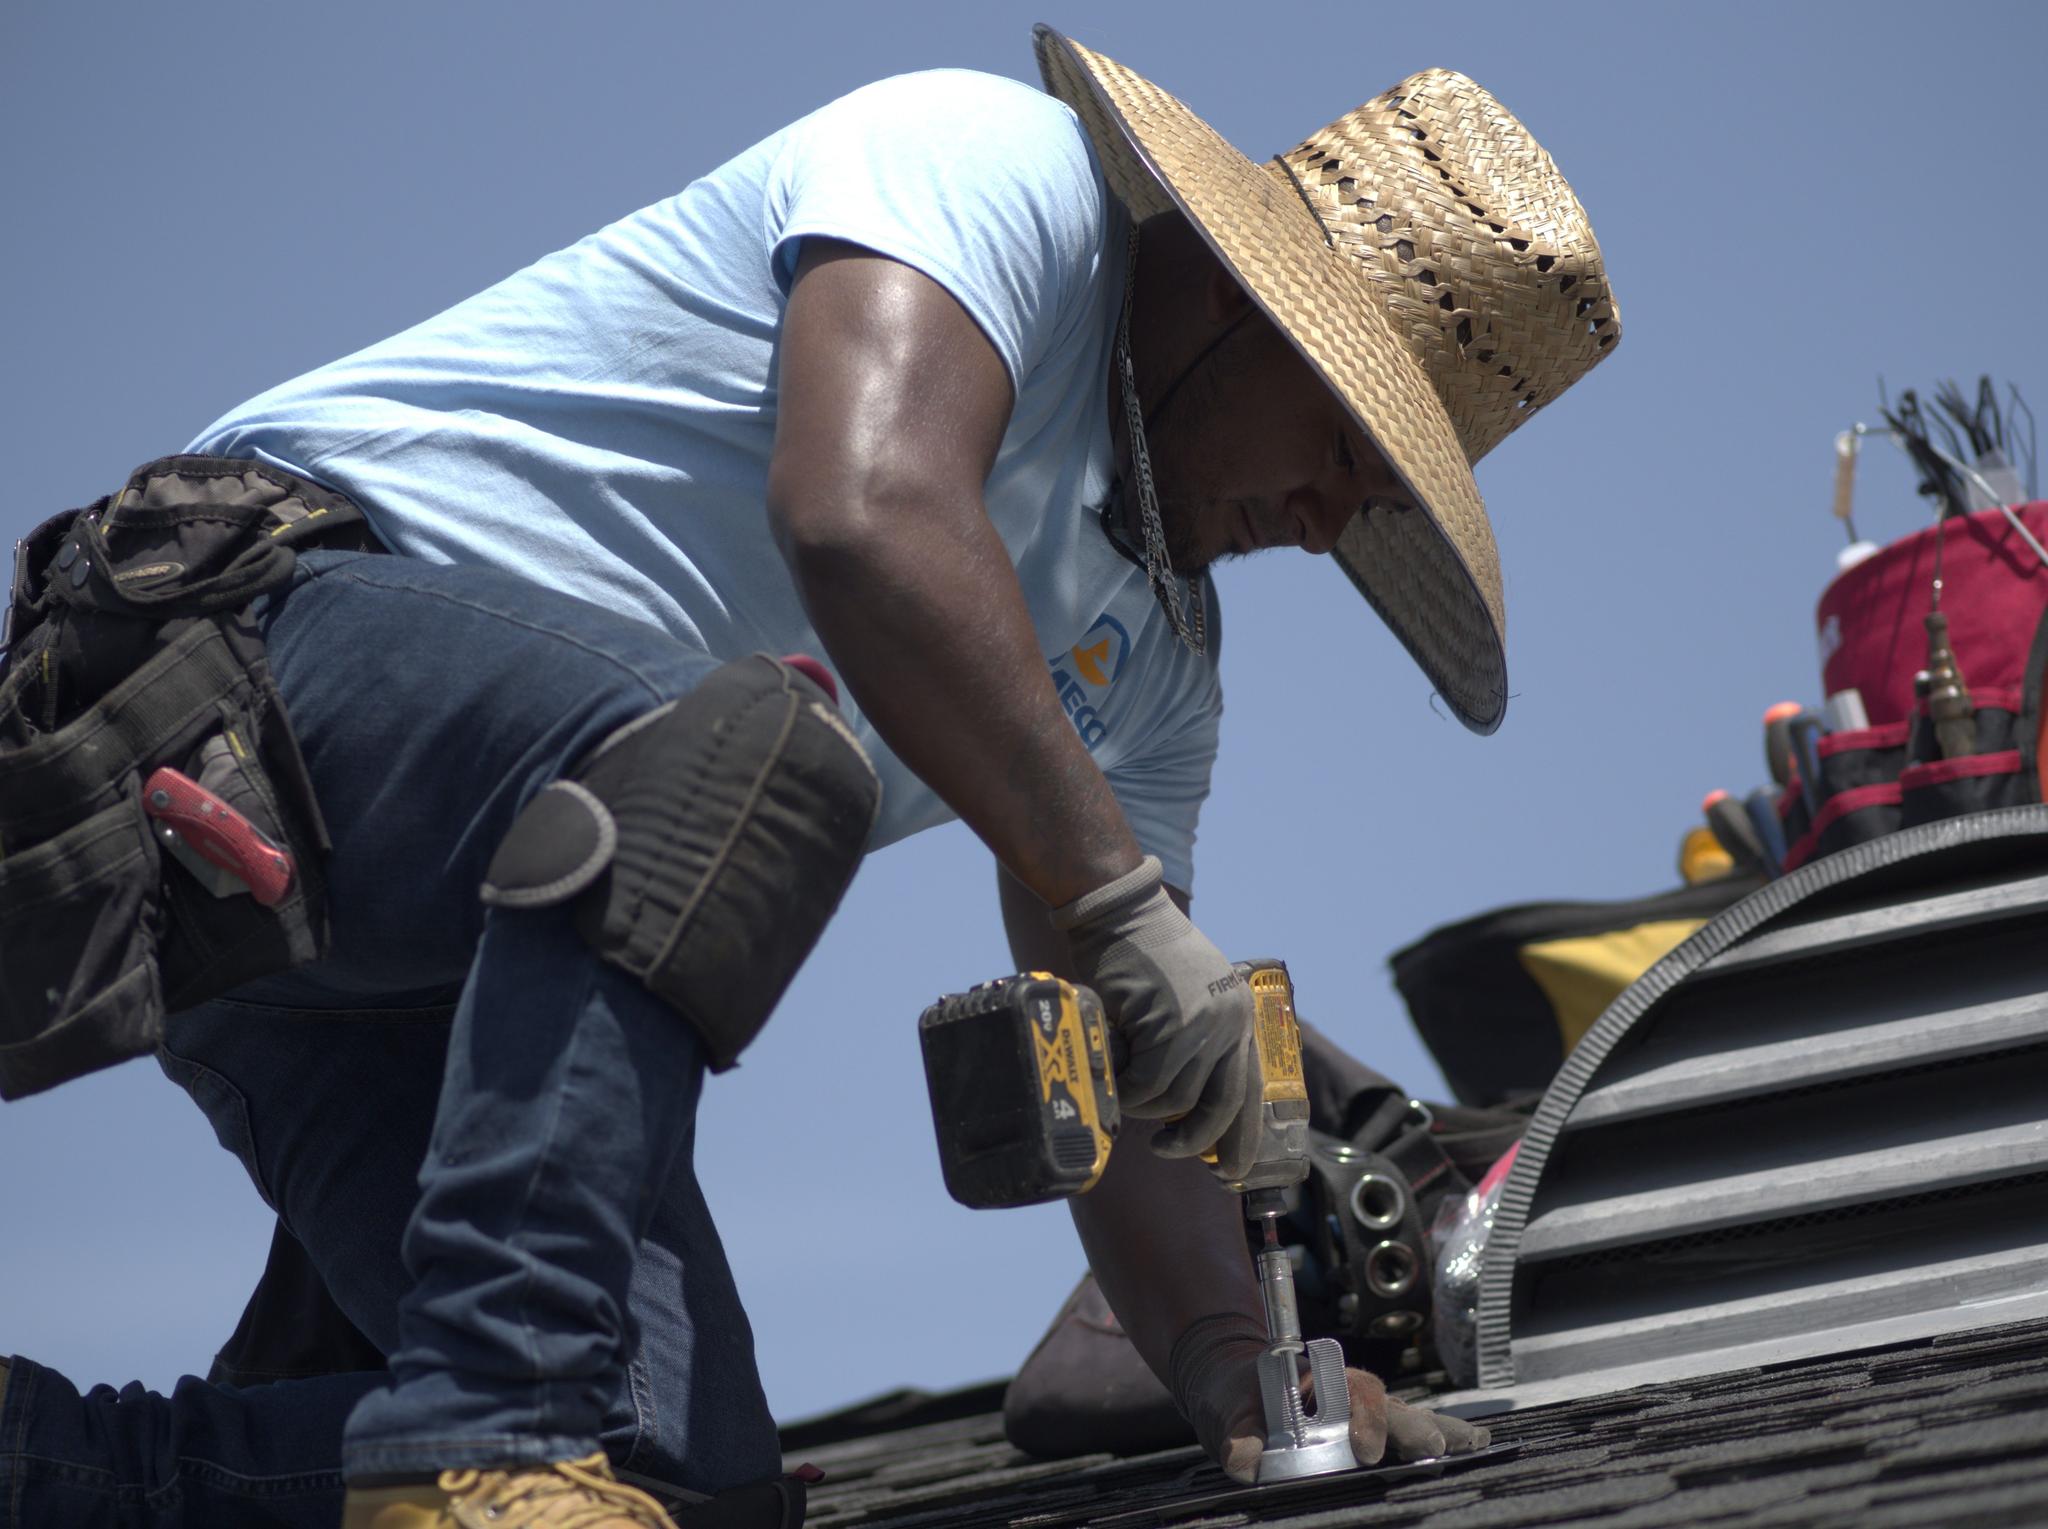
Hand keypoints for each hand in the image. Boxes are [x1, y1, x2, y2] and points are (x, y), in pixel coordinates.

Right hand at [1050, 857, 1263, 1177]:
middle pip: (1221, 1107)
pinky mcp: (1171, 1026)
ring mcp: (1204, 1026)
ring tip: (1125, 1093)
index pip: (1252, 1093)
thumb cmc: (1143, 956)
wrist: (1121, 913)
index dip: (1242, 1140)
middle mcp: (1232, 1024)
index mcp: (1242, 1018)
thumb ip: (1195, 1040)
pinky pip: (1147, 1085)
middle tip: (1167, 1150)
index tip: (1230, 1173)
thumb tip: (1182, 1105)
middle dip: (1193, 1141)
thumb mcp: (1188, 996)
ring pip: (1176, 1100)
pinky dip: (1127, 1091)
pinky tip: (1114, 1077)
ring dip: (1146, 1109)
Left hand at [1171, 1314, 1490, 1483]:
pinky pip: (1412, 1447)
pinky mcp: (1379, 1446)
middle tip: (1435, 1452)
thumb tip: (1242, 1460)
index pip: (1357, 1392)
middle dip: (1419, 1430)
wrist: (1244, 1395)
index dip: (1366, 1418)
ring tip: (1477, 1447)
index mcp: (1326, 1383)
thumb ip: (1236, 1433)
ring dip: (1446, 1435)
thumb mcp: (1231, 1410)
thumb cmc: (1242, 1398)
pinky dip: (1443, 1450)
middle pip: (1399, 1409)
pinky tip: (1472, 1456)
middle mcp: (1359, 1399)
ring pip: (1417, 1424)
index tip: (1366, 1450)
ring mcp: (1376, 1422)